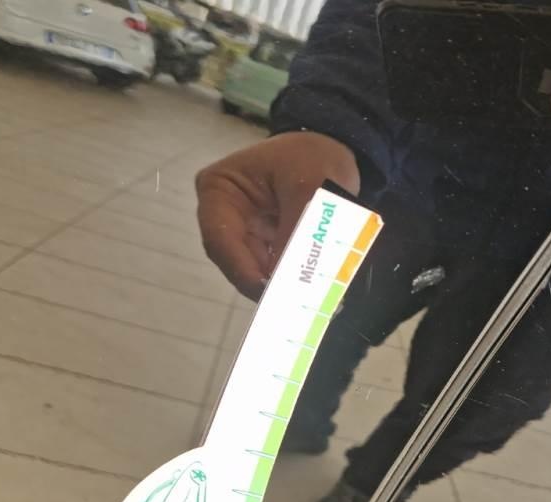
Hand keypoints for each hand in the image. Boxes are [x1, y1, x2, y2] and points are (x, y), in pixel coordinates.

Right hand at [196, 132, 359, 299]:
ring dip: (280, 284)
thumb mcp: (308, 186)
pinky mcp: (265, 244)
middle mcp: (223, 214)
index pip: (220, 238)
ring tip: (304, 299)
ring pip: (256, 270)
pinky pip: (273, 268)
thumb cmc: (312, 157)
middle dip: (264, 282)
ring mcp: (244, 232)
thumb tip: (289, 275)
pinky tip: (309, 289)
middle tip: (291, 304)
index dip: (241, 269)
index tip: (267, 291)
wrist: (332, 148)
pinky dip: (290, 278)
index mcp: (219, 189)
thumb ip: (297, 229)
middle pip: (237, 260)